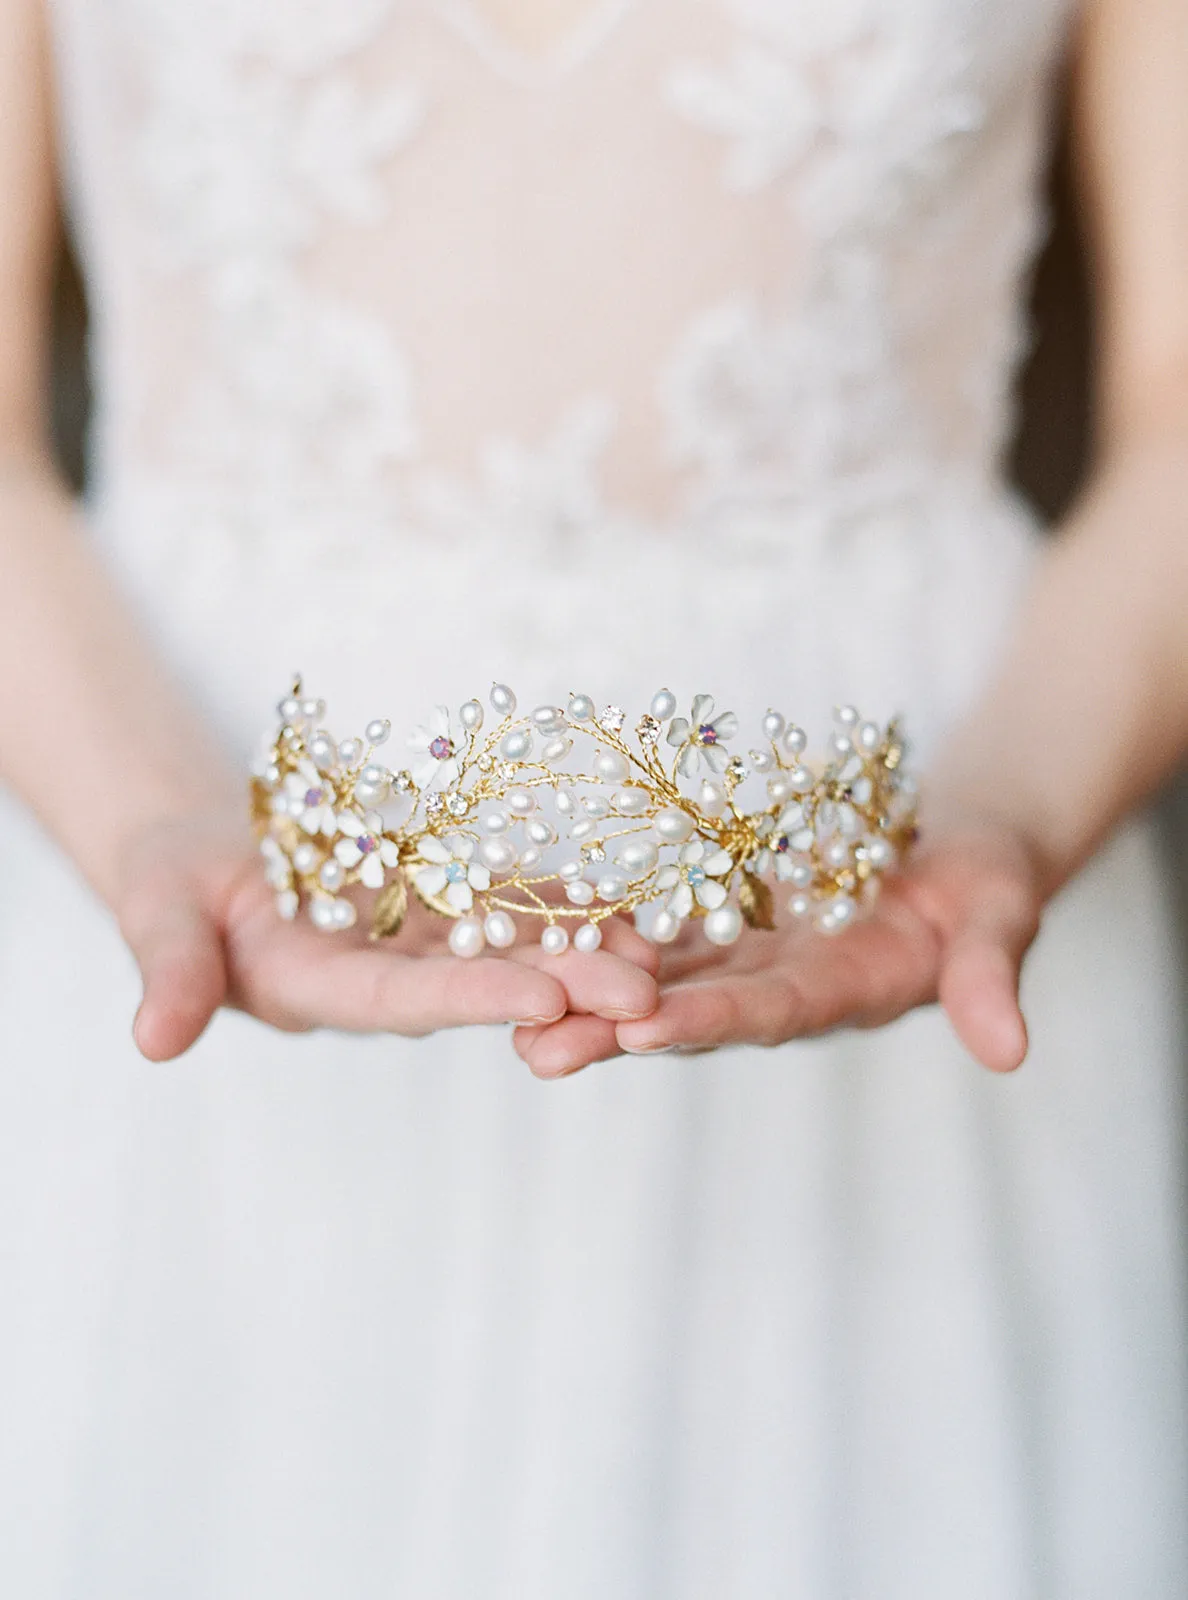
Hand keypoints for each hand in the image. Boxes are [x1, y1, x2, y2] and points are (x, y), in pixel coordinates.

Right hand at [117, 811, 660, 1061]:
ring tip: (667, 955)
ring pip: (508, 946)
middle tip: (648, 996)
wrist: (203, 857)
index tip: (544, 996)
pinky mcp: (435, 905)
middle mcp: (384, 978)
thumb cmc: (168, 884)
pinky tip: (635, 906)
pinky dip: (565, 905)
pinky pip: (507, 905)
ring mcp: (415, 944)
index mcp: (320, 991)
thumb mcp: (157, 915)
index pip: (405, 1000)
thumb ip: (173, 973)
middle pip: (480, 981)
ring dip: (585, 952)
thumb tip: (153, 1041)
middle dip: (563, 986)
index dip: (473, 996)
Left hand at [512, 811, 1043, 1078]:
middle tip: (534, 1050)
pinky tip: (540, 937)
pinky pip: (660, 932)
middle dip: (615, 1031)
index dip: (708, 1021)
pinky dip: (605, 936)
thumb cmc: (989, 877)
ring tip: (510, 1013)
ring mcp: (751, 958)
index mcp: (846, 993)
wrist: (956, 849)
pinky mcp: (730, 925)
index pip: (770, 1013)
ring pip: (661, 980)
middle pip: (692, 1012)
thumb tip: (1011, 1053)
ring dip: (590, 996)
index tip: (641, 1027)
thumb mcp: (1001, 915)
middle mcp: (784, 987)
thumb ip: (988, 976)